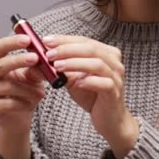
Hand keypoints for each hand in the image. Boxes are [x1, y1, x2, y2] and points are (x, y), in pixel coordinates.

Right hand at [0, 34, 46, 135]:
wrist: (19, 118)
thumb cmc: (24, 93)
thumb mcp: (32, 77)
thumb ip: (35, 68)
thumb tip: (43, 59)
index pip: (0, 47)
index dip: (13, 42)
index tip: (28, 39)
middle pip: (1, 64)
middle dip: (19, 60)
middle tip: (36, 58)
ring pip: (8, 86)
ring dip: (28, 89)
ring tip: (40, 93)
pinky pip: (7, 103)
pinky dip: (22, 102)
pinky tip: (29, 103)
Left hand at [43, 34, 139, 158]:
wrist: (109, 119)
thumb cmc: (92, 96)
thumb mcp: (74, 78)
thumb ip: (64, 67)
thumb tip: (43, 57)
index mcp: (106, 53)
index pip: (84, 41)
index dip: (65, 40)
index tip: (46, 41)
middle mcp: (114, 62)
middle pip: (90, 49)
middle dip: (67, 50)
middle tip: (49, 54)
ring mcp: (116, 77)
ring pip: (97, 64)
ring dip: (75, 63)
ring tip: (57, 66)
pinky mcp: (115, 93)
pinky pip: (103, 83)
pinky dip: (88, 81)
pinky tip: (76, 83)